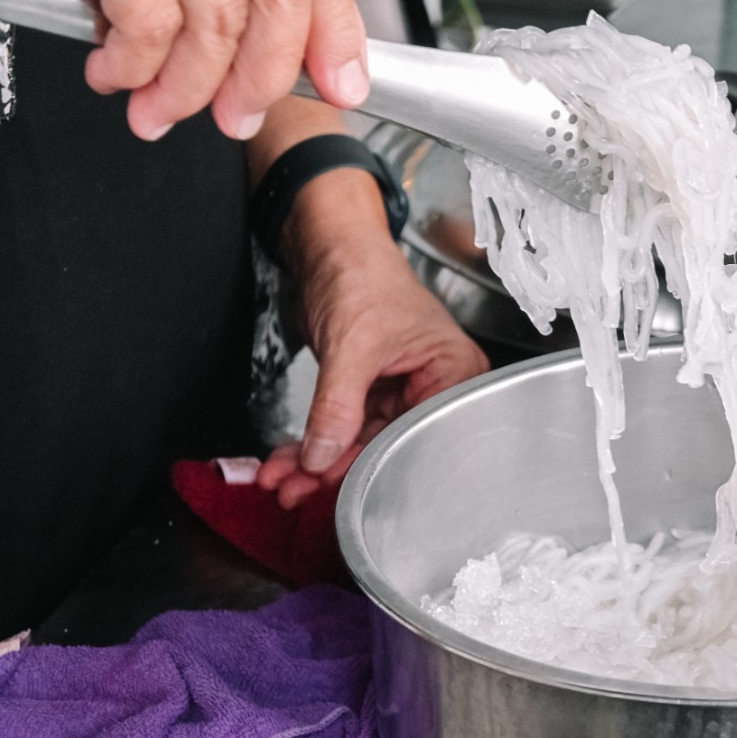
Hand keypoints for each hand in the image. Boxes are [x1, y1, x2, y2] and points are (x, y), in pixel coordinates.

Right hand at [84, 0, 368, 140]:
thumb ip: (305, 1)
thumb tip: (338, 74)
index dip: (335, 46)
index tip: (338, 91)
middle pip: (271, 11)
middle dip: (255, 85)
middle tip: (234, 120)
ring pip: (208, 27)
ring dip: (183, 88)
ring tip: (159, 111)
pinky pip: (142, 19)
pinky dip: (130, 60)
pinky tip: (116, 71)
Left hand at [257, 231, 489, 509]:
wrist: (330, 246)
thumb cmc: (363, 273)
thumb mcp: (352, 345)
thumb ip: (337, 406)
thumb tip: (321, 455)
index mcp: (455, 373)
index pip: (421, 436)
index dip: (376, 465)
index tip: (335, 488)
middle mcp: (435, 386)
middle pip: (389, 445)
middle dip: (335, 469)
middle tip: (295, 490)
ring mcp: (403, 391)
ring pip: (361, 442)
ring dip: (317, 463)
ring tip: (281, 481)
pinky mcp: (372, 391)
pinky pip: (344, 427)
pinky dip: (314, 444)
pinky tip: (288, 462)